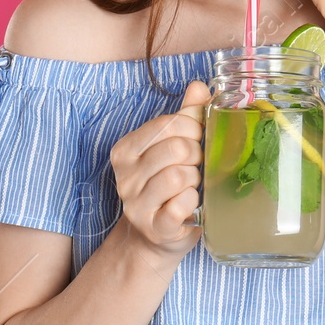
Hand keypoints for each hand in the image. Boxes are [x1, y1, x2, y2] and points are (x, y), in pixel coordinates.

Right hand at [108, 79, 209, 261]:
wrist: (155, 237)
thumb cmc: (167, 187)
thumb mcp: (172, 147)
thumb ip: (185, 116)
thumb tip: (199, 86)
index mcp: (125, 150)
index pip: (167, 124)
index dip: (192, 129)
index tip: (196, 140)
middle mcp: (125, 176)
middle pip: (176, 149)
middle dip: (196, 156)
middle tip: (195, 167)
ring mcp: (136, 204)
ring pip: (179, 176)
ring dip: (195, 180)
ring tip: (191, 186)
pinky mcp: (154, 227)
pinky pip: (181, 205)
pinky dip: (193, 202)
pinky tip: (191, 204)